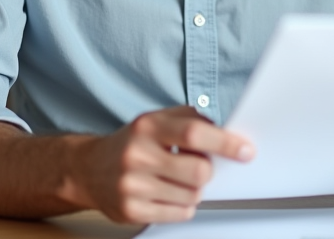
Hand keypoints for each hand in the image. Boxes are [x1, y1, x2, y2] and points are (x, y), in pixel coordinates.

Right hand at [70, 105, 253, 223]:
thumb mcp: (156, 120)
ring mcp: (132, 185)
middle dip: (207, 172)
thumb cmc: (132, 143)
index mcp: (148, 126)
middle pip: (198, 172)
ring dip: (193, 190)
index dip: (225, 143)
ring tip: (175, 180)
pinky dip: (182, 206)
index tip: (245, 151)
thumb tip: (227, 134)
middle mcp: (137, 154)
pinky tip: (166, 193)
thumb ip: (191, 120)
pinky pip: (179, 214)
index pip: (194, 133)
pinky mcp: (131, 210)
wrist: (88, 168)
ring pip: (192, 196)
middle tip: (197, 167)